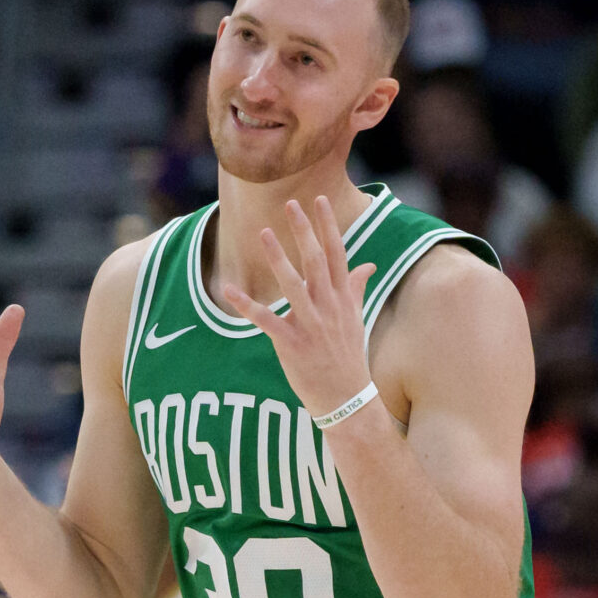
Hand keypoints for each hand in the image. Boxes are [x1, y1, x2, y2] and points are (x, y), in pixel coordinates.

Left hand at [217, 197, 376, 421]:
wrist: (347, 397)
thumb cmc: (348, 356)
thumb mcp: (356, 318)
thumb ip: (356, 288)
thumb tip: (368, 265)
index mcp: (343, 298)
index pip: (336, 254)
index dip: (327, 226)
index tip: (319, 200)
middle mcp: (328, 307)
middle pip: (315, 261)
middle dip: (304, 231)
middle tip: (290, 203)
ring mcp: (311, 325)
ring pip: (293, 285)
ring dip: (277, 258)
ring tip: (263, 232)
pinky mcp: (292, 344)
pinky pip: (266, 321)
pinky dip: (246, 305)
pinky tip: (229, 290)